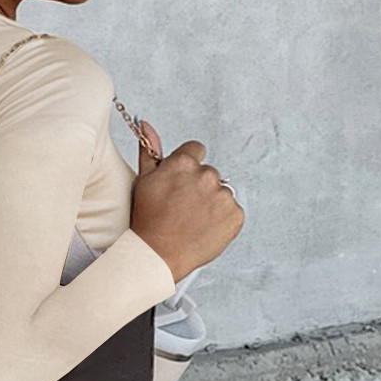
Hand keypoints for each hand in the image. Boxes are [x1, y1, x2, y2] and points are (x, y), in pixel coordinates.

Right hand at [130, 119, 243, 281]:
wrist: (158, 256)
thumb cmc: (148, 220)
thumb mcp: (145, 181)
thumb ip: (149, 151)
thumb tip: (146, 124)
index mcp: (185, 162)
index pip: (196, 150)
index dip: (187, 168)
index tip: (181, 185)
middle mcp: (207, 175)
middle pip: (208, 173)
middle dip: (199, 187)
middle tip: (183, 208)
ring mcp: (223, 196)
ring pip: (221, 192)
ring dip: (211, 203)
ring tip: (193, 221)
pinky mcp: (235, 215)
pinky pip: (232, 212)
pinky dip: (222, 220)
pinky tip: (204, 229)